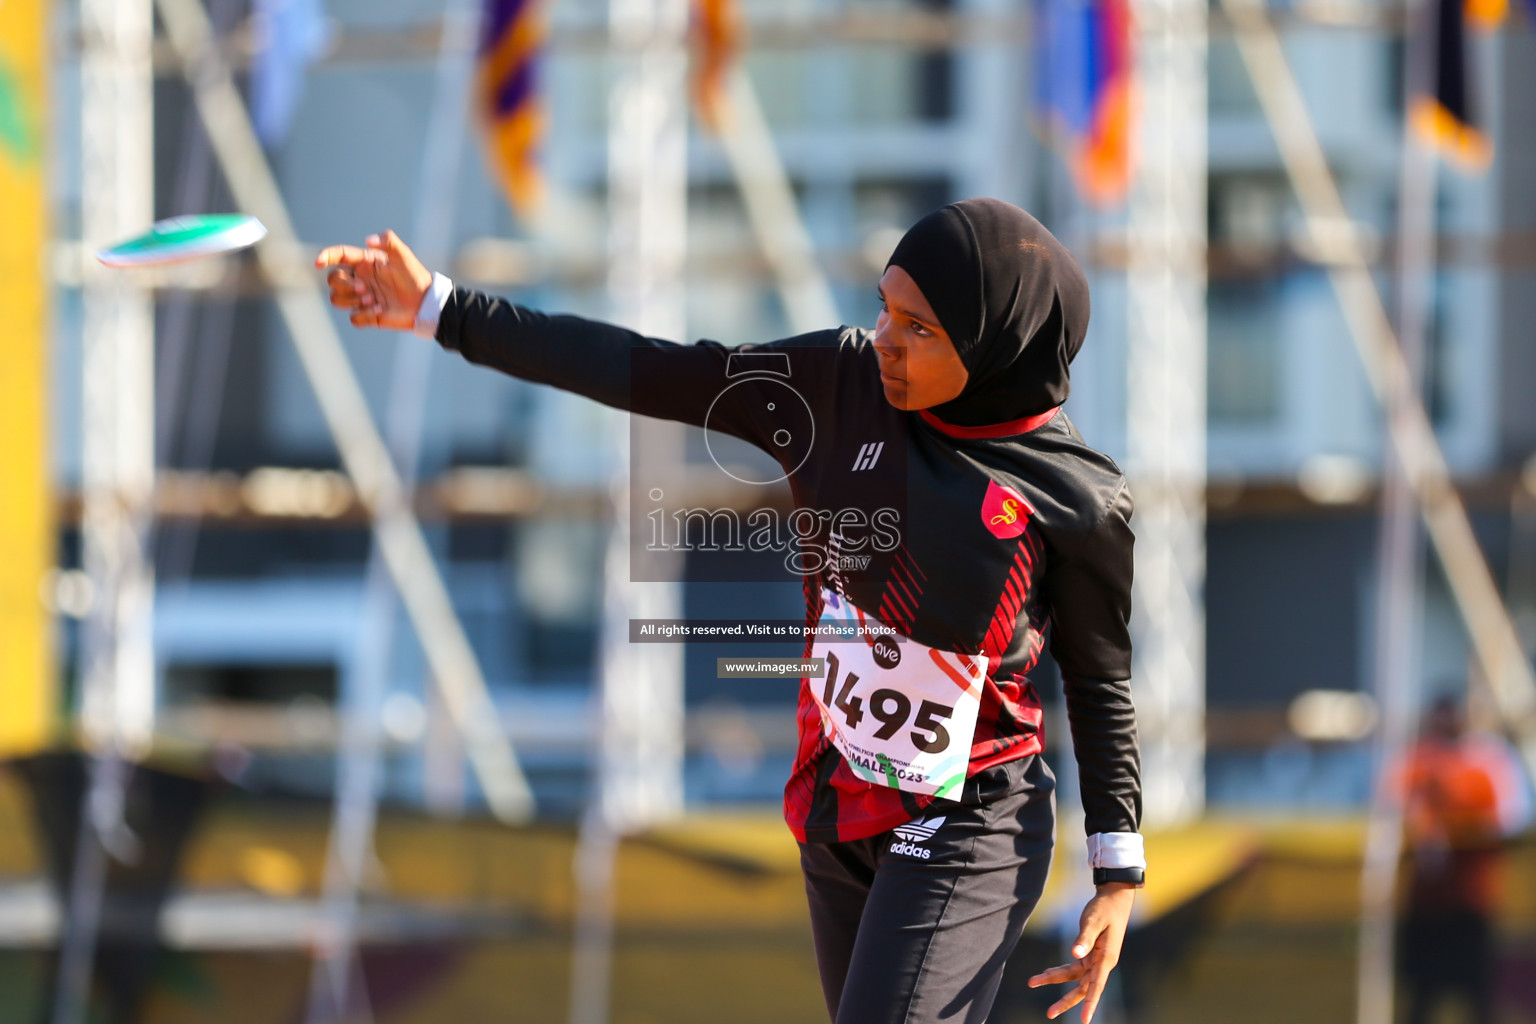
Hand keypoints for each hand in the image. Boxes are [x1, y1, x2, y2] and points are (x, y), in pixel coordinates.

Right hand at [315, 230, 432, 330]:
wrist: (426, 302)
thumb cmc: (414, 276)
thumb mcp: (403, 255)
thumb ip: (388, 241)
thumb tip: (367, 240)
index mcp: (364, 263)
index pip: (339, 256)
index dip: (326, 256)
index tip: (319, 262)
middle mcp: (359, 279)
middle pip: (332, 280)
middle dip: (345, 285)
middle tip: (365, 289)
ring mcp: (362, 298)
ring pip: (336, 299)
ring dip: (352, 301)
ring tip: (374, 300)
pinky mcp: (368, 316)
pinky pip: (354, 318)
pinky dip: (364, 316)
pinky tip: (381, 311)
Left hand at [1027, 882, 1135, 1022]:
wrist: (1114, 899)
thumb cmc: (1105, 909)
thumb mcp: (1094, 921)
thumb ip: (1085, 938)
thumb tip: (1075, 953)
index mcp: (1107, 958)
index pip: (1096, 986)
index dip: (1090, 1003)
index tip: (1085, 1020)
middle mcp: (1101, 963)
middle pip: (1083, 988)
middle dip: (1066, 1001)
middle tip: (1049, 1013)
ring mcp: (1095, 959)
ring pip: (1074, 977)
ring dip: (1054, 979)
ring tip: (1033, 982)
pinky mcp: (1089, 954)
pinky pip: (1073, 967)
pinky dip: (1059, 970)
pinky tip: (1046, 973)